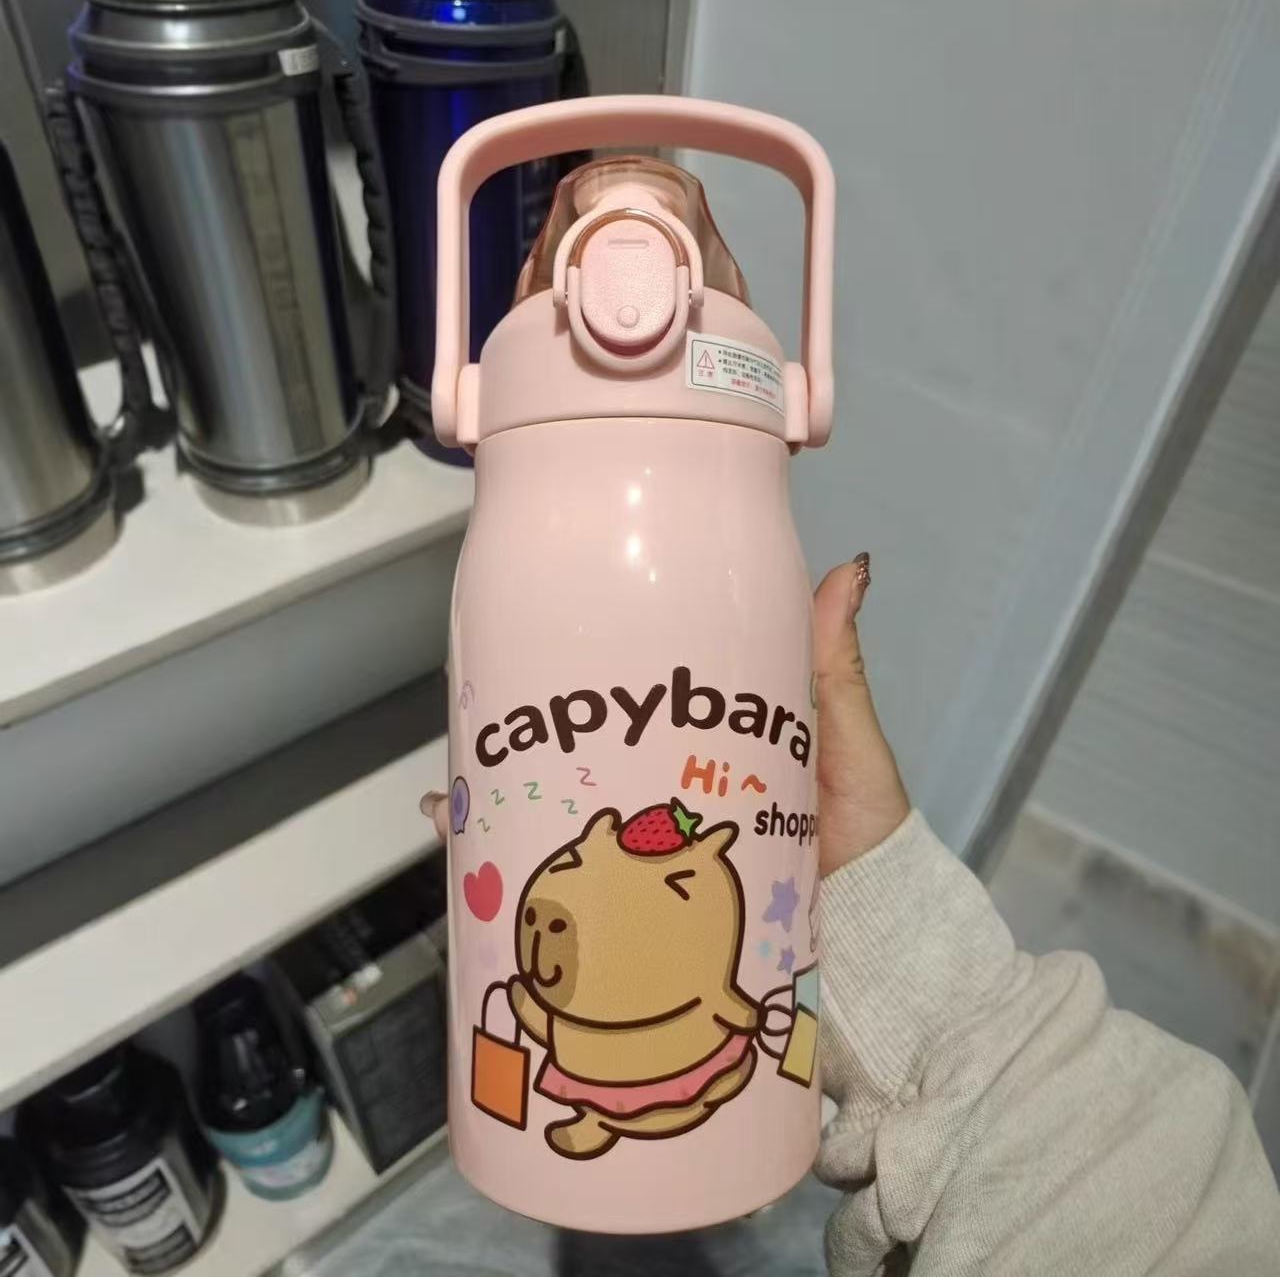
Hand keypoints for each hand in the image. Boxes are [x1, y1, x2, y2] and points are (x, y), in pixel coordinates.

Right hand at [421, 551, 909, 875]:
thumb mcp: (843, 740)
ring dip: (502, 810)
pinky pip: (578, 895)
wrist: (875, 944)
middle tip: (471, 728)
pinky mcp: (648, 912)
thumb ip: (833, 667)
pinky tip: (476, 861)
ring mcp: (653, 861)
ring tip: (452, 800)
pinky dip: (519, 875)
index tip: (526, 651)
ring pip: (562, 823)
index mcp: (702, 751)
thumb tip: (848, 565)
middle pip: (580, 767)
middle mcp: (667, 798)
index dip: (576, 688)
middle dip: (518, 752)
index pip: (628, 713)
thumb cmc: (863, 833)